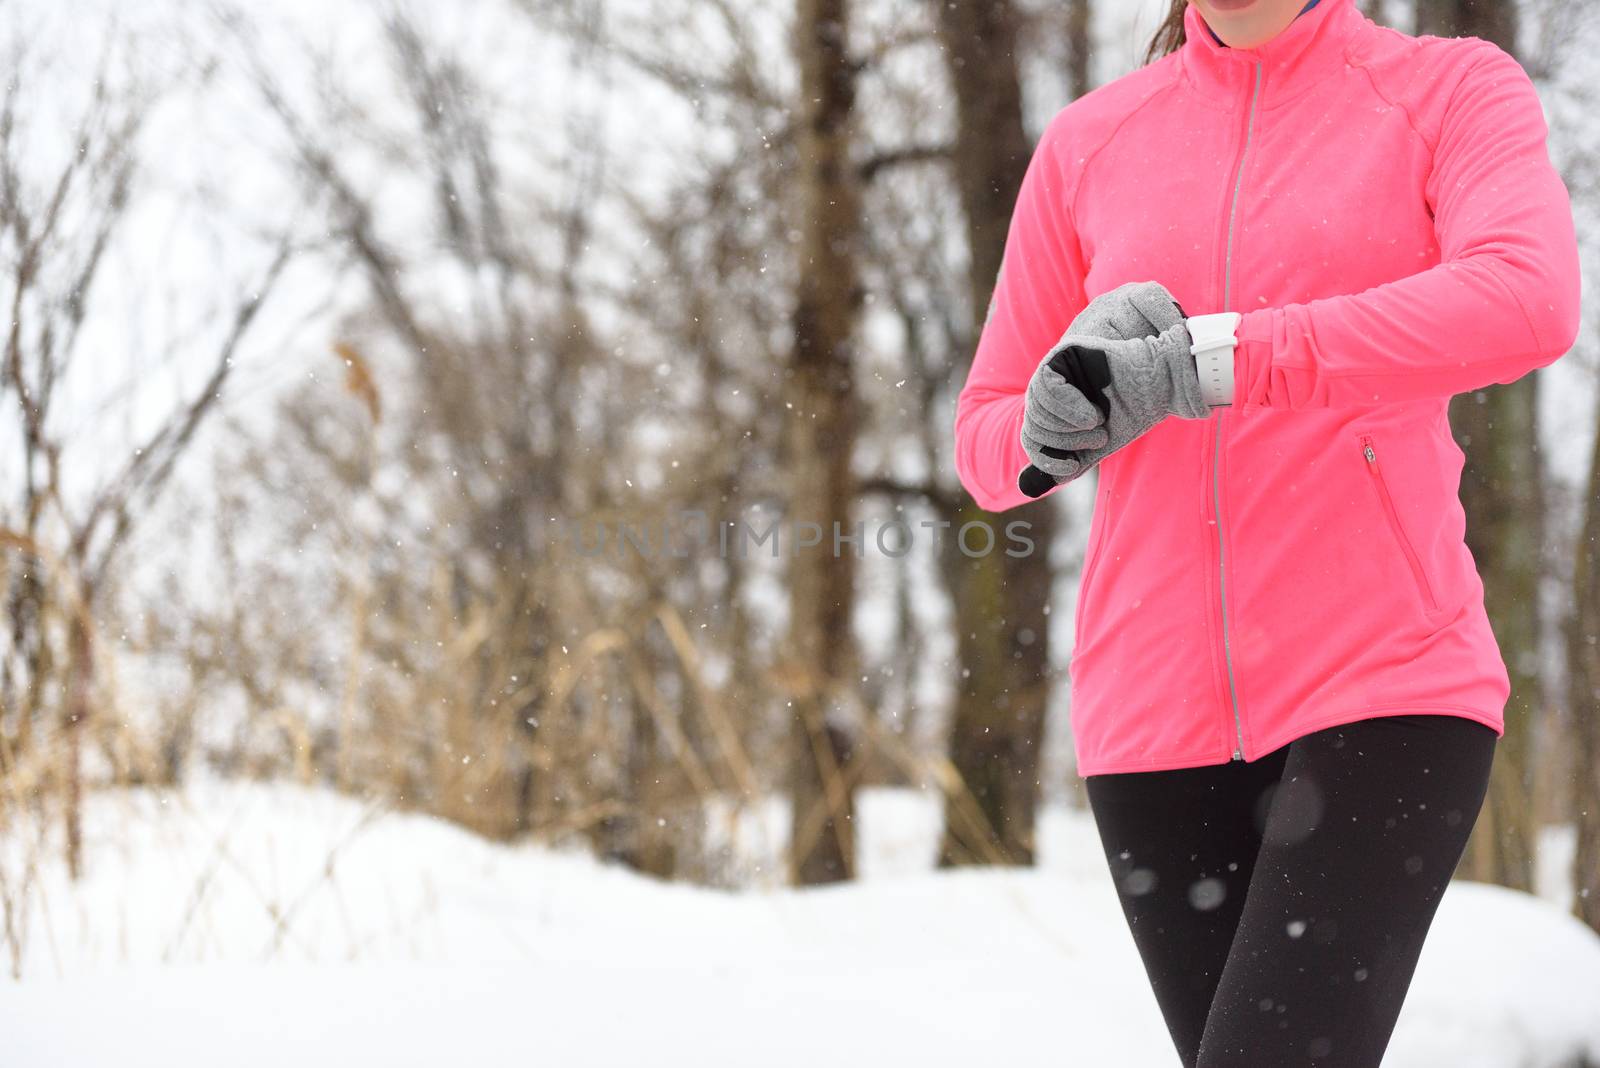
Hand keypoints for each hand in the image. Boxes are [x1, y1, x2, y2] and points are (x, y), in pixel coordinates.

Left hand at [1019, 282, 1202, 493]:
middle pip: (1033, 422)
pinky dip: (1069, 406)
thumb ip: (1063, 464)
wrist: (1160, 388)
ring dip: (1069, 425)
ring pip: (1037, 405)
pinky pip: (1047, 384)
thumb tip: (1026, 488)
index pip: (1031, 436)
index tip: (1071, 468)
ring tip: (1098, 425)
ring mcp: (1055, 367)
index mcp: (1053, 409)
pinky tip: (1092, 414)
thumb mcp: (1093, 447)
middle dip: (1064, 440)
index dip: (1045, 458)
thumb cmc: (1130, 416)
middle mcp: (1050, 388)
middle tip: (1098, 439)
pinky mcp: (1064, 352)